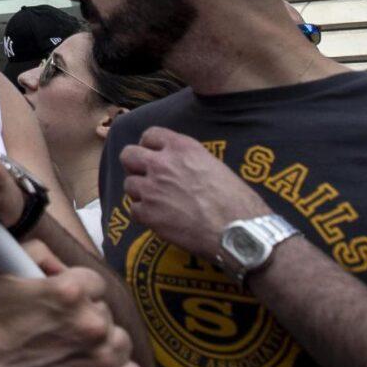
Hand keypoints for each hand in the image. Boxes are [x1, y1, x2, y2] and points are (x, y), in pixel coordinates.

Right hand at [0, 237, 143, 366]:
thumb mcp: (2, 265)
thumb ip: (37, 250)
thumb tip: (59, 262)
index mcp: (70, 290)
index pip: (95, 283)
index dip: (79, 291)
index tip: (64, 303)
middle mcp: (90, 323)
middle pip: (107, 313)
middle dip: (87, 316)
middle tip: (62, 328)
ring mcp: (99, 359)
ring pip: (121, 341)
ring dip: (103, 344)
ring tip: (76, 350)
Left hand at [118, 126, 269, 258]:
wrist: (238, 232)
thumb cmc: (236, 201)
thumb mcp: (215, 166)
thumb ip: (190, 161)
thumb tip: (180, 167)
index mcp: (182, 148)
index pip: (150, 134)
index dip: (149, 145)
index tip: (154, 155)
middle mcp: (162, 164)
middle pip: (128, 155)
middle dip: (134, 165)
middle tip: (146, 176)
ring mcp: (151, 189)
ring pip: (129, 184)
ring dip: (140, 193)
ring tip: (158, 202)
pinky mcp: (148, 214)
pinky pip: (134, 210)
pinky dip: (144, 215)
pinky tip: (160, 219)